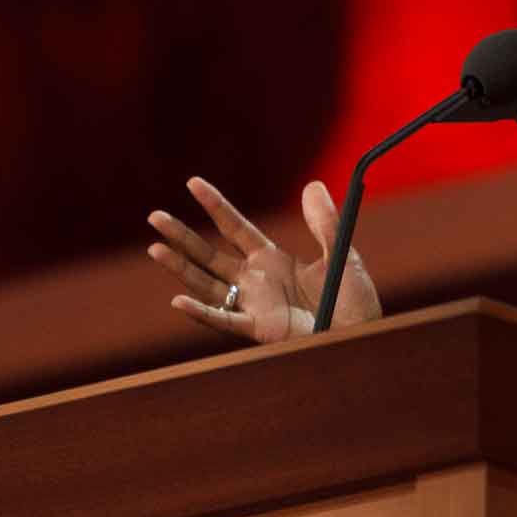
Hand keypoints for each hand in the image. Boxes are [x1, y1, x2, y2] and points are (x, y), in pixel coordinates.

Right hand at [146, 177, 382, 342]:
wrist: (362, 333)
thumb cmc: (353, 297)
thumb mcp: (340, 252)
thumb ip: (325, 222)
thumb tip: (312, 184)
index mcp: (272, 259)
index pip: (234, 227)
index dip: (214, 205)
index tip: (193, 182)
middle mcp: (255, 280)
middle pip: (209, 254)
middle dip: (182, 236)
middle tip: (154, 216)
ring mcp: (253, 305)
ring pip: (206, 284)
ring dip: (180, 268)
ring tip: (155, 248)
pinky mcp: (260, 329)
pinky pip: (225, 321)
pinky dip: (202, 312)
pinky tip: (179, 300)